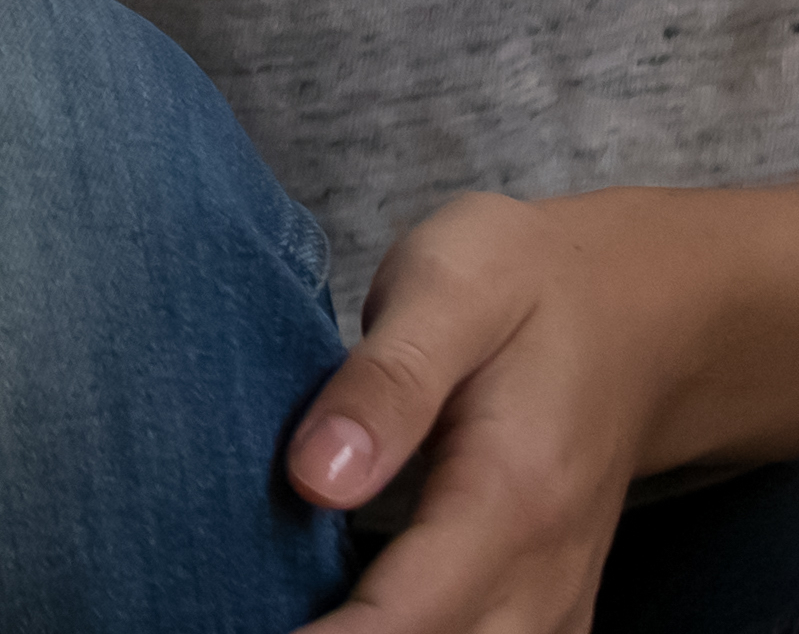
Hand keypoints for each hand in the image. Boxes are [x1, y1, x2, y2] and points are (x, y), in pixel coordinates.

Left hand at [295, 190, 683, 631]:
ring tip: (292, 618)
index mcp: (513, 495)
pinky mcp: (549, 599)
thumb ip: (385, 384)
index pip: (410, 614)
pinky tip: (354, 621)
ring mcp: (555, 595)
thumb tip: (315, 479)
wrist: (637, 307)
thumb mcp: (447, 289)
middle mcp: (544, 570)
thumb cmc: (524, 284)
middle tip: (245, 617)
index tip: (256, 633)